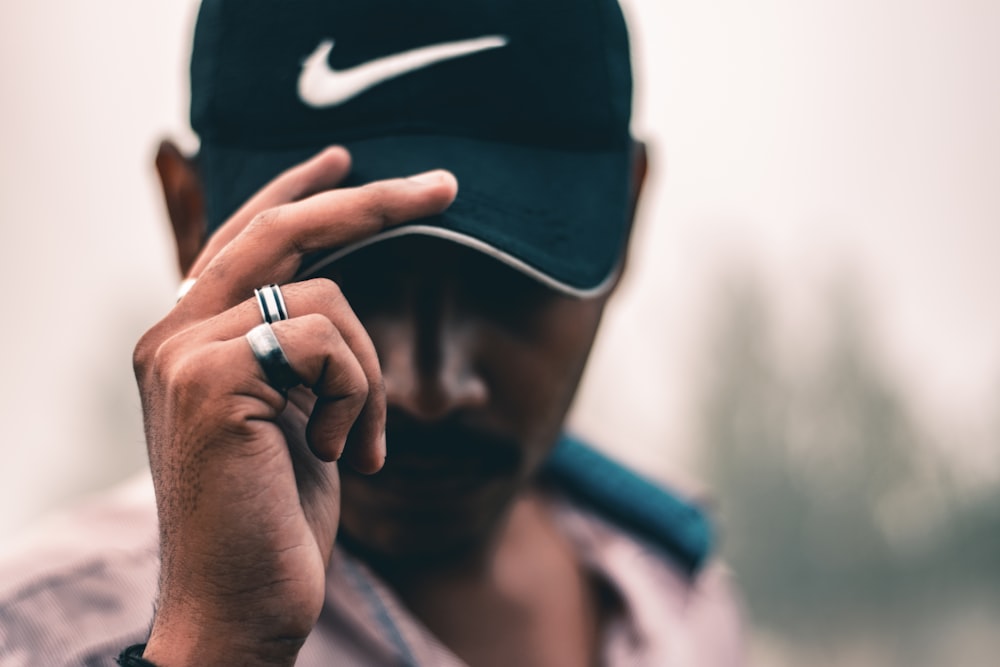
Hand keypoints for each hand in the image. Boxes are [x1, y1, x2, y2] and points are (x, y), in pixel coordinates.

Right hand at [132, 147, 456, 665]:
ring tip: (354, 445)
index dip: (296, 191)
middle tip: (448, 185)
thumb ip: (296, 351)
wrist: (241, 606)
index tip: (346, 159)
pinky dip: (358, 400)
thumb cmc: (275, 518)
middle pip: (284, 230)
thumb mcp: (293, 417)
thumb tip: (329, 294)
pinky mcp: (212, 378)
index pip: (243, 236)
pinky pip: (329, 344)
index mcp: (188, 337)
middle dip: (373, 201)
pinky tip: (339, 454)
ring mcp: (183, 350)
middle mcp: (171, 331)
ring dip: (370, 379)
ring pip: (329, 300)